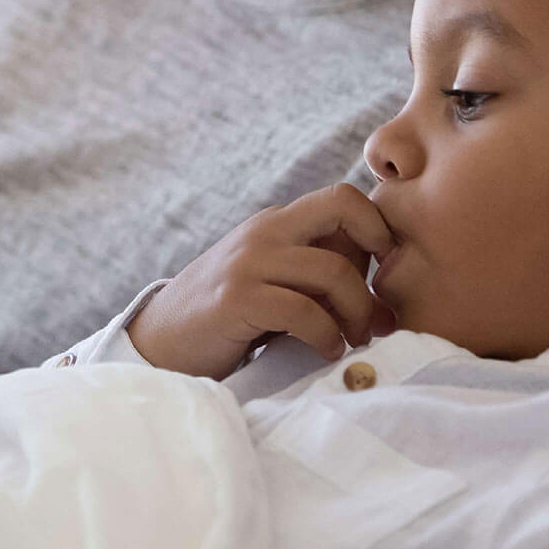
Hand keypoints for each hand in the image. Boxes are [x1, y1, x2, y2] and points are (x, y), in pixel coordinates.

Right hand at [127, 182, 398, 378]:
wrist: (161, 340)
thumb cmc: (228, 318)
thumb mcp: (272, 282)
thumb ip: (316, 274)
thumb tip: (384, 295)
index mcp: (276, 223)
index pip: (342, 197)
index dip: (377, 226)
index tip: (387, 270)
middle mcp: (264, 232)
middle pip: (342, 208)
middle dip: (378, 253)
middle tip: (381, 307)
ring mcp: (248, 262)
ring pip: (332, 270)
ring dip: (357, 312)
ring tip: (355, 340)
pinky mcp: (237, 298)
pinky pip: (303, 311)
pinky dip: (327, 336)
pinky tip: (328, 351)